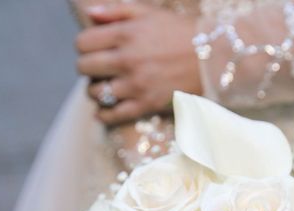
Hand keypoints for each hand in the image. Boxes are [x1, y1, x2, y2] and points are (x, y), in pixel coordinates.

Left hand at [75, 3, 201, 124]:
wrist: (210, 58)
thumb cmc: (180, 32)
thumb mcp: (149, 13)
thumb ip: (117, 11)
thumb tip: (90, 13)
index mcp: (125, 34)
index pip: (83, 43)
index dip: (83, 46)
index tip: (91, 50)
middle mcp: (127, 59)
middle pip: (85, 68)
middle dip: (86, 67)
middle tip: (96, 69)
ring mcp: (136, 84)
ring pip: (96, 92)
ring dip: (94, 91)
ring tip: (103, 88)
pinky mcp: (147, 104)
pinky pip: (114, 115)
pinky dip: (103, 115)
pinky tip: (102, 112)